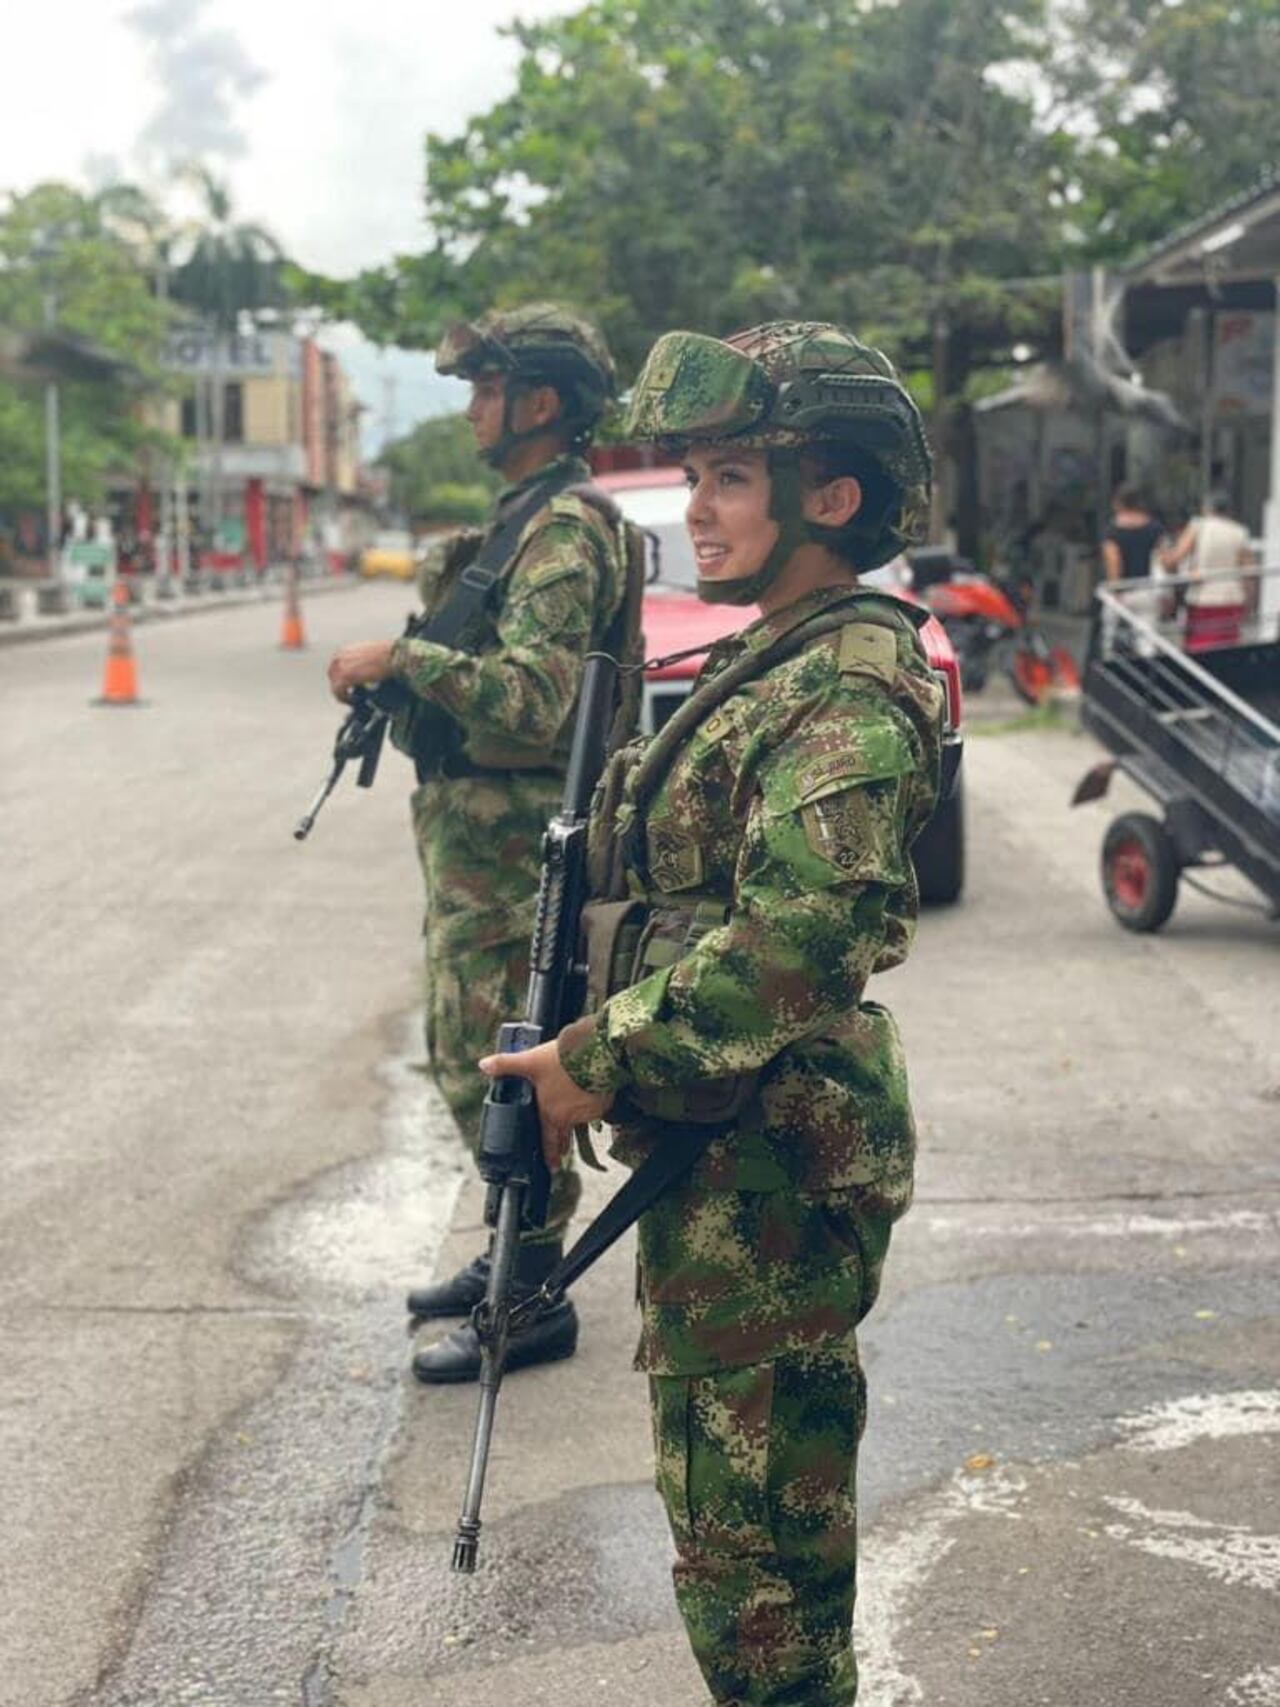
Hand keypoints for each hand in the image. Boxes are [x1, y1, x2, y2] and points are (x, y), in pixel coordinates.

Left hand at [327, 641, 394, 702]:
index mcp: (345, 650)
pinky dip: (345, 699)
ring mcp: (341, 667)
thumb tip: (360, 674)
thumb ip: (360, 662)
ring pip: (334, 686)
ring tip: (354, 700)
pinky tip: (354, 701)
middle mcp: (340, 657)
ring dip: (343, 695)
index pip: (335, 667)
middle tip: (350, 696)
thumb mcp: (369, 655)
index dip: (341, 679)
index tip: (349, 687)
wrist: (393, 656)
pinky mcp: (345, 677)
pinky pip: (338, 692)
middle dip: (340, 687)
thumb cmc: (387, 655)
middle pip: (333, 677)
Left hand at [480, 1040, 610, 1170]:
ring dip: (578, 1120)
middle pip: (566, 1137)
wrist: (596, 1052)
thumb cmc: (562, 1060)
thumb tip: (484, 1065)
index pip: (549, 1142)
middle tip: (562, 1151)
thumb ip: (506, 1064)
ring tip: (574, 1115)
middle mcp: (570, 1118)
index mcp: (551, 1113)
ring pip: (582, 1122)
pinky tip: (590, 1096)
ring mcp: (589, 1112)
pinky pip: (597, 1110)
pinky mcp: (604, 1103)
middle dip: (563, 1145)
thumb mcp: (530, 1061)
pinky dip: (593, 1106)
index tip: (552, 1167)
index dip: (550, 1156)